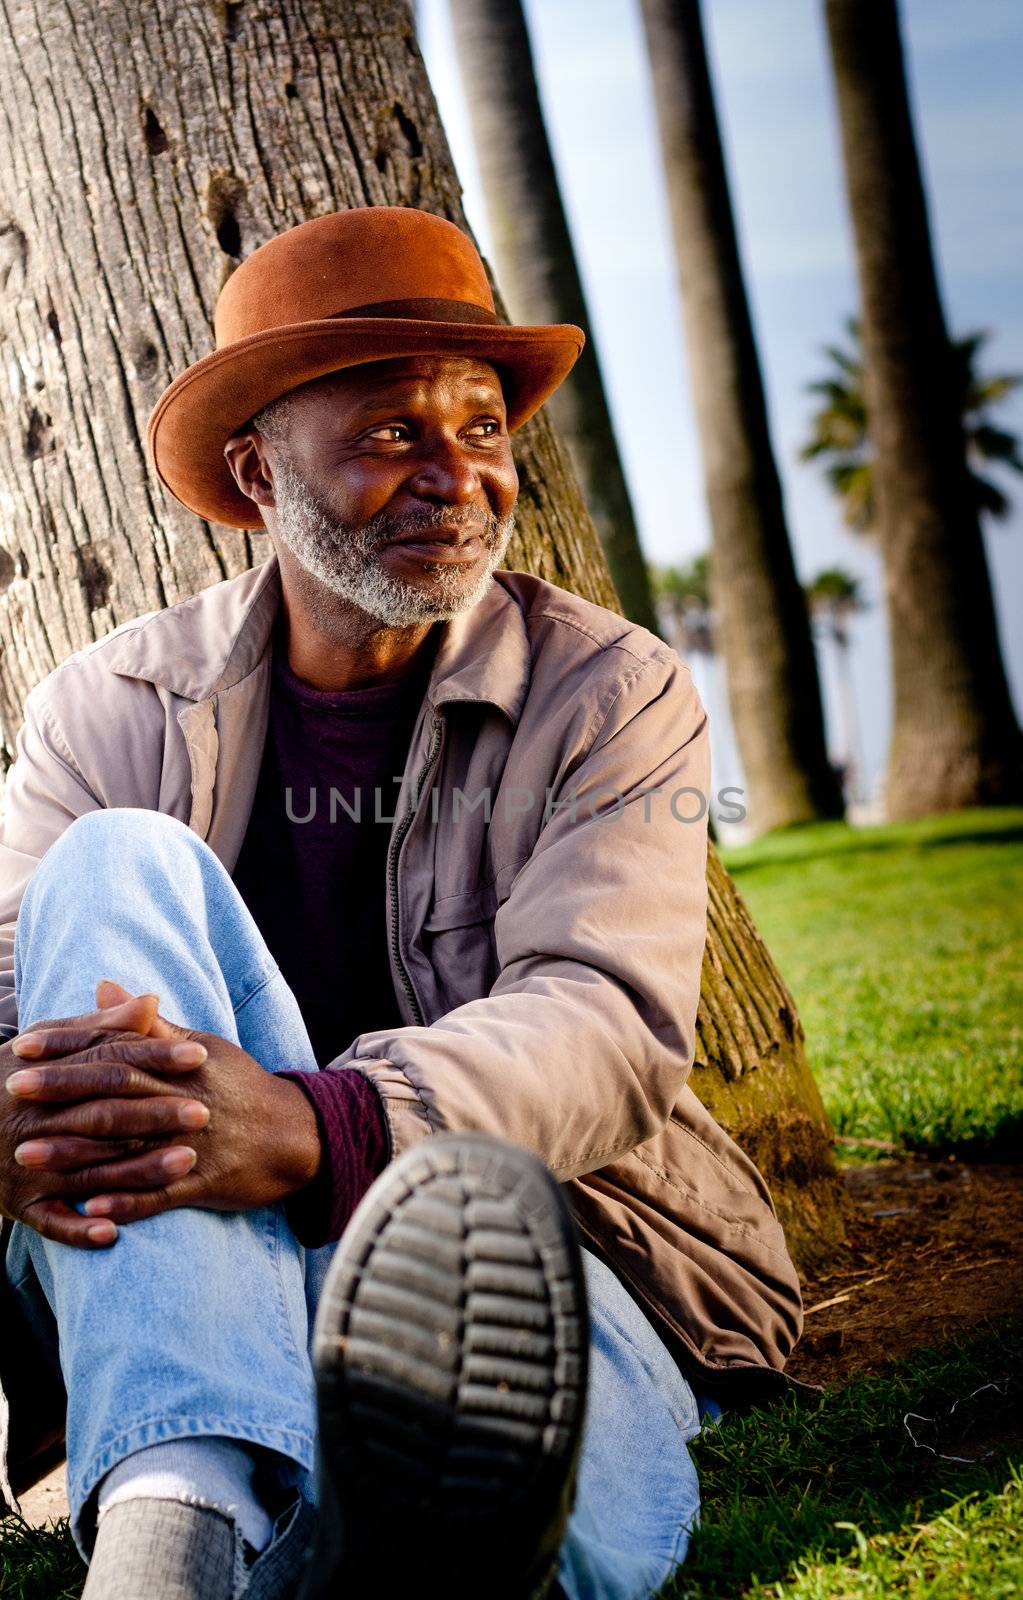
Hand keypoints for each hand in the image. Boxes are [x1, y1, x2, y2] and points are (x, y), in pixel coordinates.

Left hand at [4, 980, 321, 1243]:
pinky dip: (125, 1203)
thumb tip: (104, 985)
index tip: (25, 1047)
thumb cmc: (242, 1087)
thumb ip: (150, 1024)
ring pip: (126, 1148)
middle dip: (62, 1092)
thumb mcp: (204, 1046)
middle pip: (114, 1094)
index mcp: (180, 1064)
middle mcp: (182, 1101)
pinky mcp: (203, 1183)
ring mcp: (191, 1144)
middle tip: (13, 1091)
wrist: (297, 1135)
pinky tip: (88, 1209)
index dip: (68, 1048)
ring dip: (75, 1153)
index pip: (115, 1050)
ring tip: (28, 1155)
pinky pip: (159, 1196)